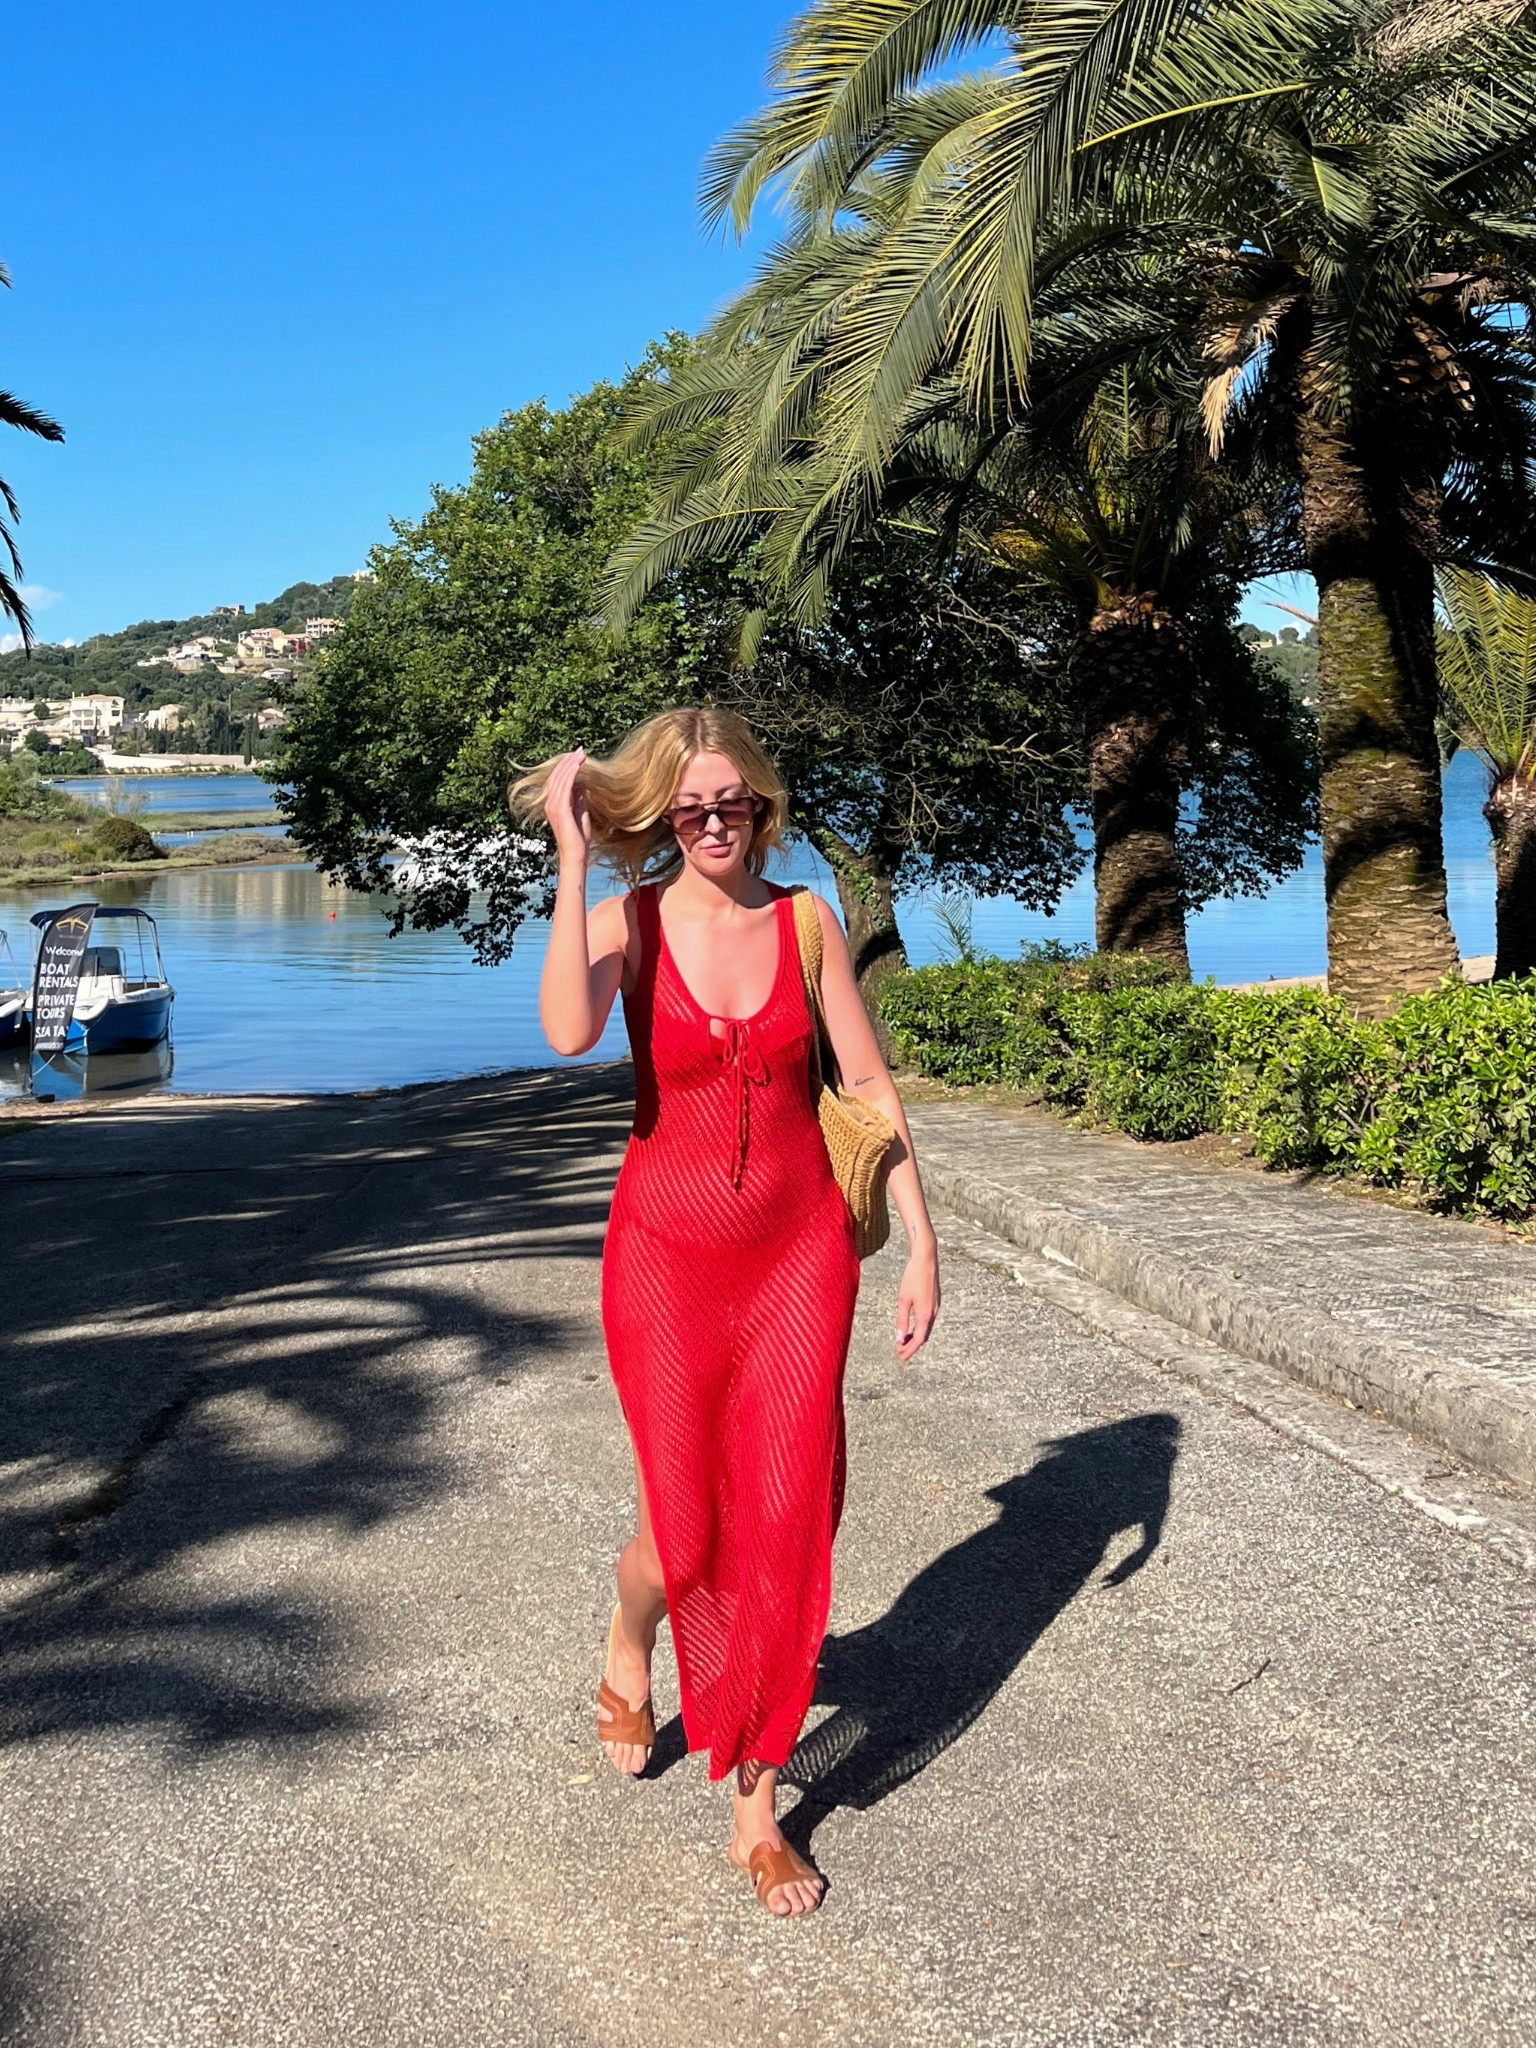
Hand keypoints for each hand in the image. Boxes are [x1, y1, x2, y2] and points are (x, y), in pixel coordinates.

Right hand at [544, 748, 590, 869]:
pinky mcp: (560, 809)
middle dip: (568, 762)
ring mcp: (553, 806)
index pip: (557, 780)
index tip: (578, 756)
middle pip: (557, 776)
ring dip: (571, 765)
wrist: (576, 854)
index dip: (566, 767)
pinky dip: (571, 774)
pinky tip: (578, 765)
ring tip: (581, 754)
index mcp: (553, 804)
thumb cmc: (579, 838)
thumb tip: (581, 784)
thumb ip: (579, 799)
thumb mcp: (580, 813)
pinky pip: (565, 787)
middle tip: (580, 750)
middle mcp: (550, 803)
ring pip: (561, 779)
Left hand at [895, 1241, 939, 1361]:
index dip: (909, 1350)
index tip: (900, 1357)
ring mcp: (936, 1307)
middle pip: (924, 1336)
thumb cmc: (913, 1277)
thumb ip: (902, 1320)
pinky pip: (928, 1320)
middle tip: (900, 1352)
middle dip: (912, 1346)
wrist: (926, 1259)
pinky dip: (920, 1328)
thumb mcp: (903, 1300)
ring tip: (904, 1342)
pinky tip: (912, 1327)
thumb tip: (899, 1339)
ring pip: (927, 1329)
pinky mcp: (936, 1301)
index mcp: (925, 1314)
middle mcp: (934, 1313)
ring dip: (916, 1337)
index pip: (918, 1340)